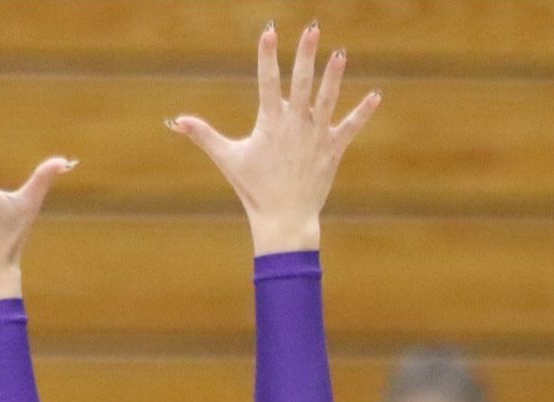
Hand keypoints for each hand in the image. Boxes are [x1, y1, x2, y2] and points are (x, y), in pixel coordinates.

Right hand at [169, 22, 380, 255]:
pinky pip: (350, 128)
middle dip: (306, 55)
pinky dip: (363, 113)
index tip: (270, 29)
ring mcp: (316, 138)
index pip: (268, 82)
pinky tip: (376, 96)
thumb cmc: (254, 190)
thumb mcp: (228, 160)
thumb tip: (176, 121)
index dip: (268, 55)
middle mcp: (295, 126)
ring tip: (340, 53)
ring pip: (328, 100)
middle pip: (302, 83)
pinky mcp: (332, 151)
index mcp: (270, 124)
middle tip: (313, 29)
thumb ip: (204, 136)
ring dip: (334, 76)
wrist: (284, 221)